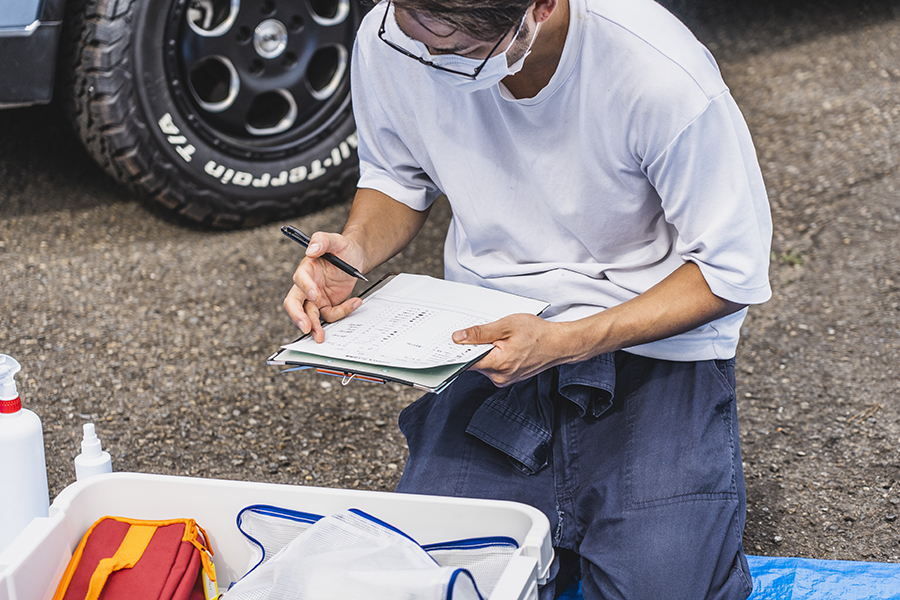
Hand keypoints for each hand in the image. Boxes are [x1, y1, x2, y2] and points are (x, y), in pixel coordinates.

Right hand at [283, 232, 365, 341]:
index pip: (299, 280)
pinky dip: (342, 312)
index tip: (316, 295)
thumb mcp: (336, 240)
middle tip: (305, 327)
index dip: (306, 287)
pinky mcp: (327, 305)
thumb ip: (322, 240)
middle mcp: (307, 285)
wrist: (356, 258)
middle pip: (294, 304)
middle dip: (297, 316)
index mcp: (306, 269)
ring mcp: (316, 298)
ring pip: (310, 315)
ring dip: (315, 326)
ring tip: (321, 336)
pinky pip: (330, 314)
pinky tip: (355, 302)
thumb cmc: (343, 248)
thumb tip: (311, 249)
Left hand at [452, 314, 573, 386]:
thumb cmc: (537, 333)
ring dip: (484, 350)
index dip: (456, 351)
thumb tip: (457, 338)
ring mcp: (504, 379)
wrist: (559, 344)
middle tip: (475, 331)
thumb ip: (480, 333)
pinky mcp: (508, 377)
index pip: (466, 362)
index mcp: (497, 365)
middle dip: (472, 347)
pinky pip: (493, 366)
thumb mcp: (506, 325)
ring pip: (483, 364)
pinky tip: (501, 343)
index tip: (448, 342)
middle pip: (474, 363)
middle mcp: (499, 377)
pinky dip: (493, 355)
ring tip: (495, 336)